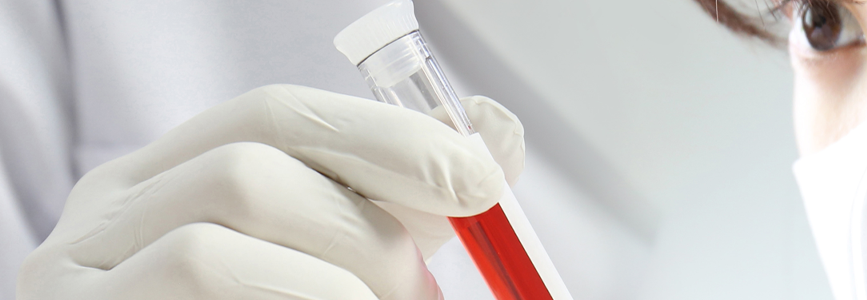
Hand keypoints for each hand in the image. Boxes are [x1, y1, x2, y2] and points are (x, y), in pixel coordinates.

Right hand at [17, 84, 524, 299]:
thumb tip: (495, 133)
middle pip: (244, 174)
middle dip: (364, 234)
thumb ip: (402, 203)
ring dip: (329, 289)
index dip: (387, 139)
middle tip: (420, 294)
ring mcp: (79, 287)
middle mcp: (109, 219)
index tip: (479, 181)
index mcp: (172, 177)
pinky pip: (190, 297)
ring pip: (205, 250)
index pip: (275, 116)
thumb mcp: (337, 257)